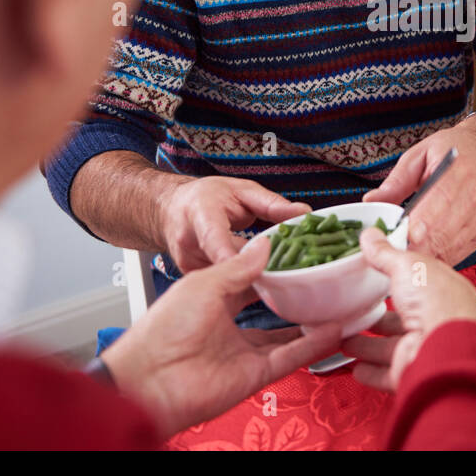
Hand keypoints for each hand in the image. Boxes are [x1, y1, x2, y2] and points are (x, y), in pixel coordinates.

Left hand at [101, 237, 340, 436]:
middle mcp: (229, 326)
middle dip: (297, 298)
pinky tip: (332, 330)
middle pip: (272, 311)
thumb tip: (265, 246)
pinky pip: (289, 358)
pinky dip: (312, 345)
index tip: (298, 255)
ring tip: (337, 305)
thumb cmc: (163, 330)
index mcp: (212, 301)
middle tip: (322, 280)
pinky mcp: (254, 375)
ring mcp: (243, 352)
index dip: (274, 270)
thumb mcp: (203, 284)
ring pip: (287, 336)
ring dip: (312, 323)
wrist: (150, 380)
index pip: (251, 282)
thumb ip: (238, 267)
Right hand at [155, 176, 310, 272]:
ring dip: (253, 276)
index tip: (256, 267)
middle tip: (292, 267)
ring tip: (277, 268)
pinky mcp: (193, 280)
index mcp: (201, 216)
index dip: (234, 257)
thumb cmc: (206, 197)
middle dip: (261, 267)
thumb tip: (304, 213)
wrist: (171, 209)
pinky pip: (223, 285)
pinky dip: (243, 282)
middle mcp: (190, 244)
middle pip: (229, 265)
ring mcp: (189, 265)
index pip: (215, 239)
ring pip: (228, 279)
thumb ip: (272, 204)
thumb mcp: (242, 190)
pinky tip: (258, 275)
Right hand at [339, 227, 475, 390]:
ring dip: (369, 345)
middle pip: (404, 319)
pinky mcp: (412, 371)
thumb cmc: (438, 304)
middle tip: (359, 312)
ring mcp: (425, 348)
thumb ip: (386, 253)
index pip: (419, 284)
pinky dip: (372, 371)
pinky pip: (389, 373)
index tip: (378, 276)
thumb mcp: (408, 266)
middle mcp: (437, 322)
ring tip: (347, 339)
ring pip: (393, 347)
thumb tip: (372, 236)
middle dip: (381, 318)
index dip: (399, 279)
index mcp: (443, 292)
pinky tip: (358, 367)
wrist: (444, 351)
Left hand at [362, 118, 475, 263]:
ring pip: (448, 249)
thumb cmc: (452, 150)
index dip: (414, 228)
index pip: (434, 210)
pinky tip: (425, 250)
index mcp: (456, 173)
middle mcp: (473, 198)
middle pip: (440, 235)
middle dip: (413, 247)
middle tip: (392, 250)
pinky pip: (458, 253)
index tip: (394, 237)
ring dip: (425, 255)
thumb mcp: (419, 155)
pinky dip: (438, 256)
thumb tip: (372, 201)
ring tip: (406, 252)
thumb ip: (396, 181)